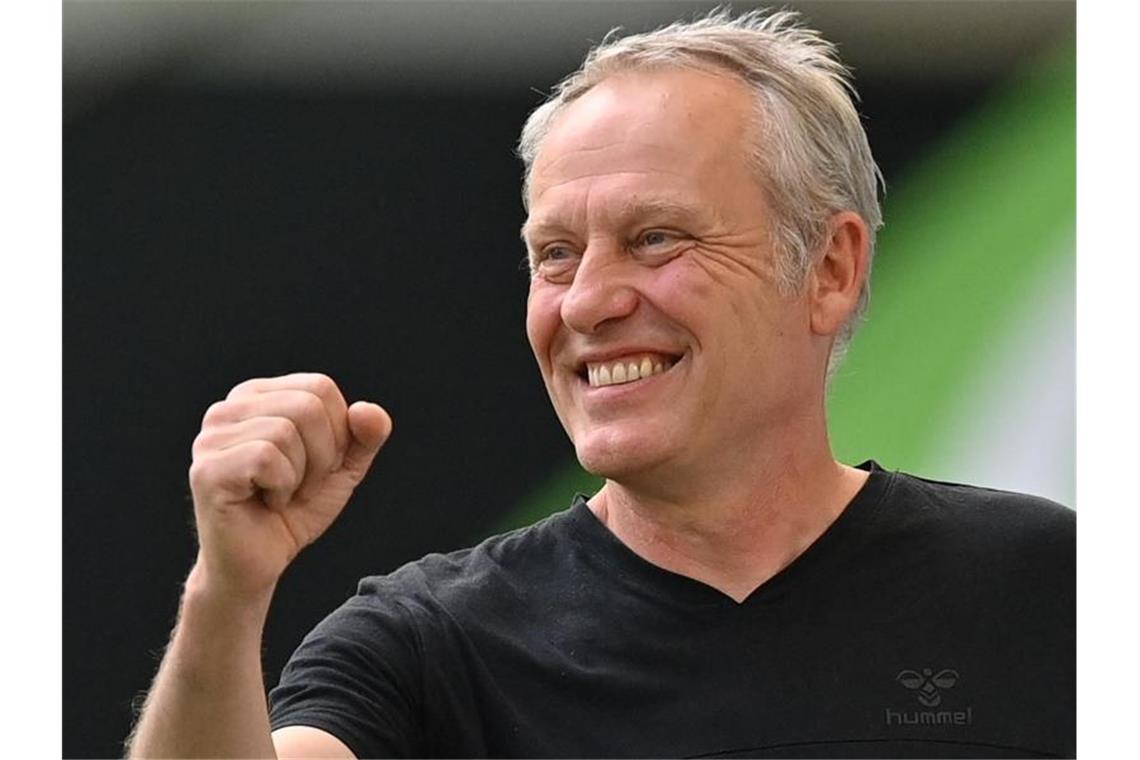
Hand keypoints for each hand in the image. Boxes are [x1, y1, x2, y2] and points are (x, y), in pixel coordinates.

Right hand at [187, 373, 392, 598]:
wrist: (258, 564)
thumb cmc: (294, 511)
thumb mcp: (341, 468)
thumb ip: (364, 436)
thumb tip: (368, 410)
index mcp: (257, 397)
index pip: (320, 387)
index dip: (337, 432)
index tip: (317, 465)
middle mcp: (227, 409)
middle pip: (307, 405)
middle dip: (322, 454)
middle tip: (301, 484)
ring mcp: (211, 439)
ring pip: (286, 431)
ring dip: (301, 475)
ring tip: (281, 494)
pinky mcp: (207, 470)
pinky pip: (266, 459)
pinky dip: (282, 488)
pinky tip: (266, 503)